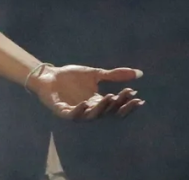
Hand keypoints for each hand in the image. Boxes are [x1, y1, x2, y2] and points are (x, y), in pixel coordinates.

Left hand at [29, 65, 144, 120]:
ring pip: (92, 114)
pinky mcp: (62, 111)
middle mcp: (90, 109)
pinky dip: (79, 111)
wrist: (48, 75)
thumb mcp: (95, 74)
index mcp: (98, 102)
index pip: (117, 107)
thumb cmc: (71, 77)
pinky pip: (72, 114)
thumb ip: (114, 75)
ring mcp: (76, 111)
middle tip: (127, 95)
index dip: (128, 104)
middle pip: (108, 112)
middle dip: (118, 104)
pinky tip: (85, 104)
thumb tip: (139, 73)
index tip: (138, 98)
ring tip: (110, 97)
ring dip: (102, 107)